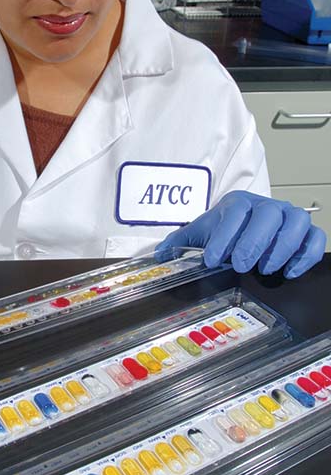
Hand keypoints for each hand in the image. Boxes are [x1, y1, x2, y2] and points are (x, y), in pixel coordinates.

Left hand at [154, 191, 325, 278]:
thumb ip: (180, 242)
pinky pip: (316, 238)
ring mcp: (290, 217)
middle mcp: (267, 207)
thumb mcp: (201, 232)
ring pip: (296, 222)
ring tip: (266, 268)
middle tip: (241, 265)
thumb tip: (159, 256)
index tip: (213, 260)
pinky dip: (307, 254)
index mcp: (239, 203)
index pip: (234, 214)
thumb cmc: (227, 228)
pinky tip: (290, 271)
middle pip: (267, 215)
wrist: (249, 221)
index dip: (224, 237)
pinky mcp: (307, 232)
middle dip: (253, 241)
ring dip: (282, 246)